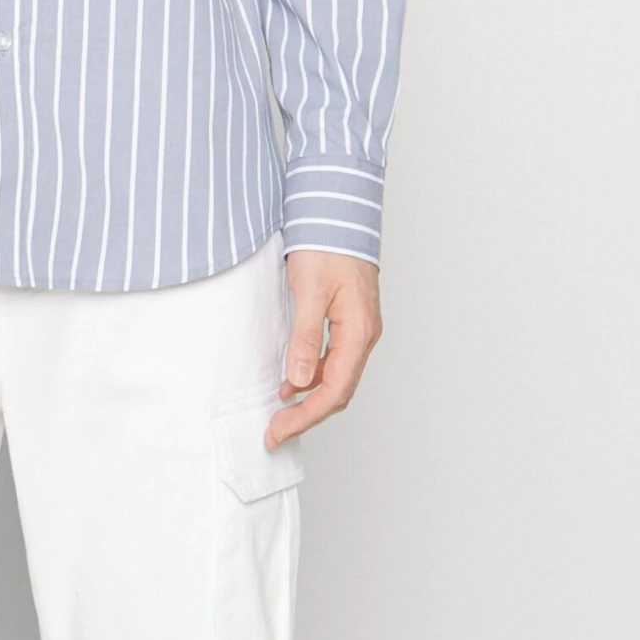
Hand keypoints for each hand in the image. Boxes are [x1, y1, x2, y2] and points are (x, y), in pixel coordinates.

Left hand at [264, 248, 382, 449]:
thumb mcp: (308, 290)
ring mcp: (359, 327)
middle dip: (307, 414)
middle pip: (339, 390)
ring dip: (310, 397)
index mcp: (359, 331)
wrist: (338, 209)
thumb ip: (304, 337)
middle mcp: (364, 334)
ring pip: (338, 376)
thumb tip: (299, 381)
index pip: (334, 390)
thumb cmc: (326, 244)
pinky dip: (314, 374)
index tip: (278, 430)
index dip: (306, 416)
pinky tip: (293, 378)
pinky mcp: (349, 318)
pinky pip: (335, 358)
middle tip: (276, 430)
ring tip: (280, 410)